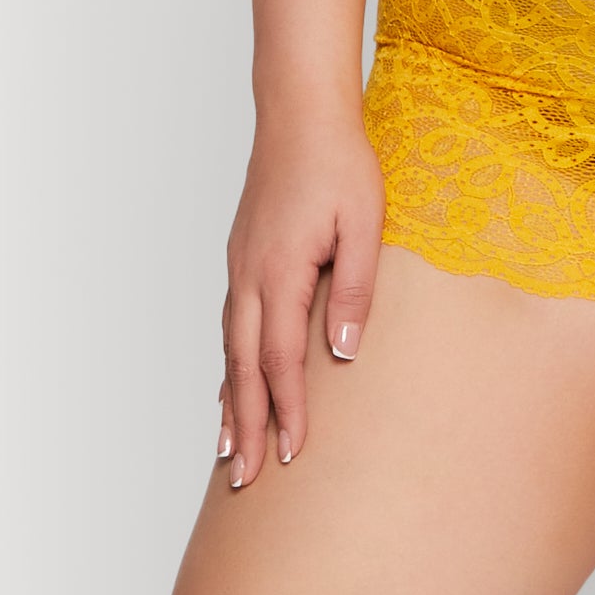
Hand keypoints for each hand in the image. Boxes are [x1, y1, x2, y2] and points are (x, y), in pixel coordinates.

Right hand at [218, 100, 384, 481]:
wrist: (300, 114)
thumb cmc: (341, 164)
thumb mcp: (364, 224)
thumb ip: (354, 288)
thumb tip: (342, 351)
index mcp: (280, 271)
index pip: (280, 359)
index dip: (287, 411)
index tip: (293, 455)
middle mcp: (250, 276)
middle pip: (242, 367)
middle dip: (245, 426)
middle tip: (244, 480)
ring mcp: (240, 268)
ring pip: (229, 350)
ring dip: (230, 402)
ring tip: (229, 451)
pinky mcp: (243, 260)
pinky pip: (230, 326)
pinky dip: (229, 365)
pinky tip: (231, 386)